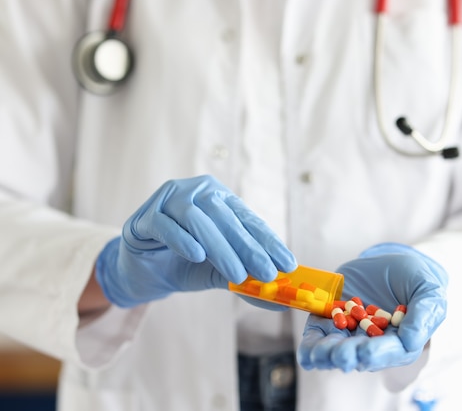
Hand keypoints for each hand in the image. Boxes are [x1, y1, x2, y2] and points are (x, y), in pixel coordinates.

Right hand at [96, 175, 296, 307]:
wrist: (143, 272)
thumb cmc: (185, 265)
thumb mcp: (219, 272)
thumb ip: (244, 278)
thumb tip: (276, 299)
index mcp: (221, 200)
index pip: (249, 220)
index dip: (269, 243)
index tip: (287, 264)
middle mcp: (198, 192)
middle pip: (226, 218)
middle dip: (249, 247)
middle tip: (267, 272)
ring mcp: (169, 200)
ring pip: (199, 219)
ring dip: (220, 248)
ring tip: (237, 273)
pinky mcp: (144, 216)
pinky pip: (165, 224)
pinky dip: (182, 239)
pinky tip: (197, 255)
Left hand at [297, 243, 446, 371]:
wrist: (393, 264)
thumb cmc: (417, 280)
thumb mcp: (429, 291)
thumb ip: (424, 315)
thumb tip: (411, 342)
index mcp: (402, 342)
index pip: (390, 352)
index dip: (377, 353)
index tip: (364, 353)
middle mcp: (375, 344)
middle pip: (359, 355)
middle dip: (347, 355)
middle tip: (339, 354)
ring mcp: (352, 334)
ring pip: (336, 350)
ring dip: (326, 354)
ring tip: (317, 355)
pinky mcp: (333, 321)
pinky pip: (320, 336)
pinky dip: (313, 343)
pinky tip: (307, 351)